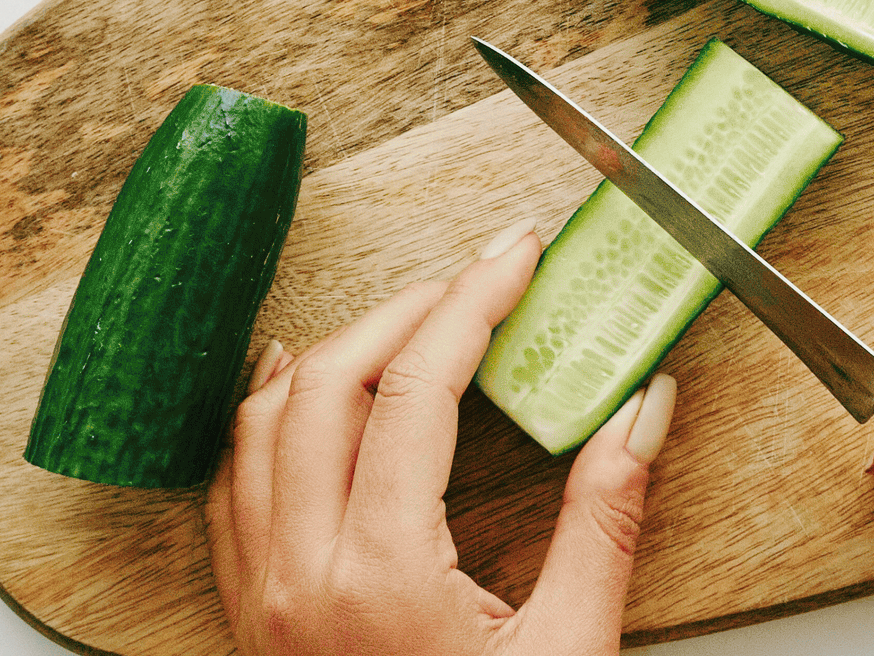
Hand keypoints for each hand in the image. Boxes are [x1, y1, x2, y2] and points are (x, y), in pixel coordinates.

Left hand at [205, 223, 674, 655]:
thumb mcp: (571, 651)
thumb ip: (608, 520)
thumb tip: (644, 407)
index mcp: (383, 573)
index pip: (416, 385)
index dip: (470, 301)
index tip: (515, 257)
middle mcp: (301, 574)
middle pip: (328, 380)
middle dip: (406, 308)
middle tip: (475, 280)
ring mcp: (261, 597)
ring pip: (261, 422)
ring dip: (330, 352)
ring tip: (398, 317)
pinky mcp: (247, 618)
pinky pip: (229, 485)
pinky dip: (266, 419)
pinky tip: (304, 395)